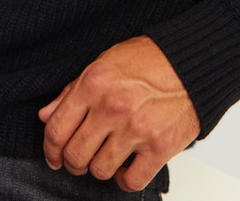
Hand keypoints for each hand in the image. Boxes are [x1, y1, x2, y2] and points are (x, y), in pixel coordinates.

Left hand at [38, 36, 199, 192]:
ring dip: (99, 168)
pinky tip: (127, 166)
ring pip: (100, 170)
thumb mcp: (104, 62)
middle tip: (78, 160)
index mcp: (93, 84)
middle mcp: (111, 107)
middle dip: (71, 163)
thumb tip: (46, 115)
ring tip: (105, 157)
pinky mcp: (159, 147)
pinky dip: (125, 180)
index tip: (53, 155)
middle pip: (75, 155)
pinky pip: (132, 181)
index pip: (57, 129)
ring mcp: (136, 129)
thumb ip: (72, 90)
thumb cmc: (150, 58)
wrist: (192, 61)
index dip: (50, 149)